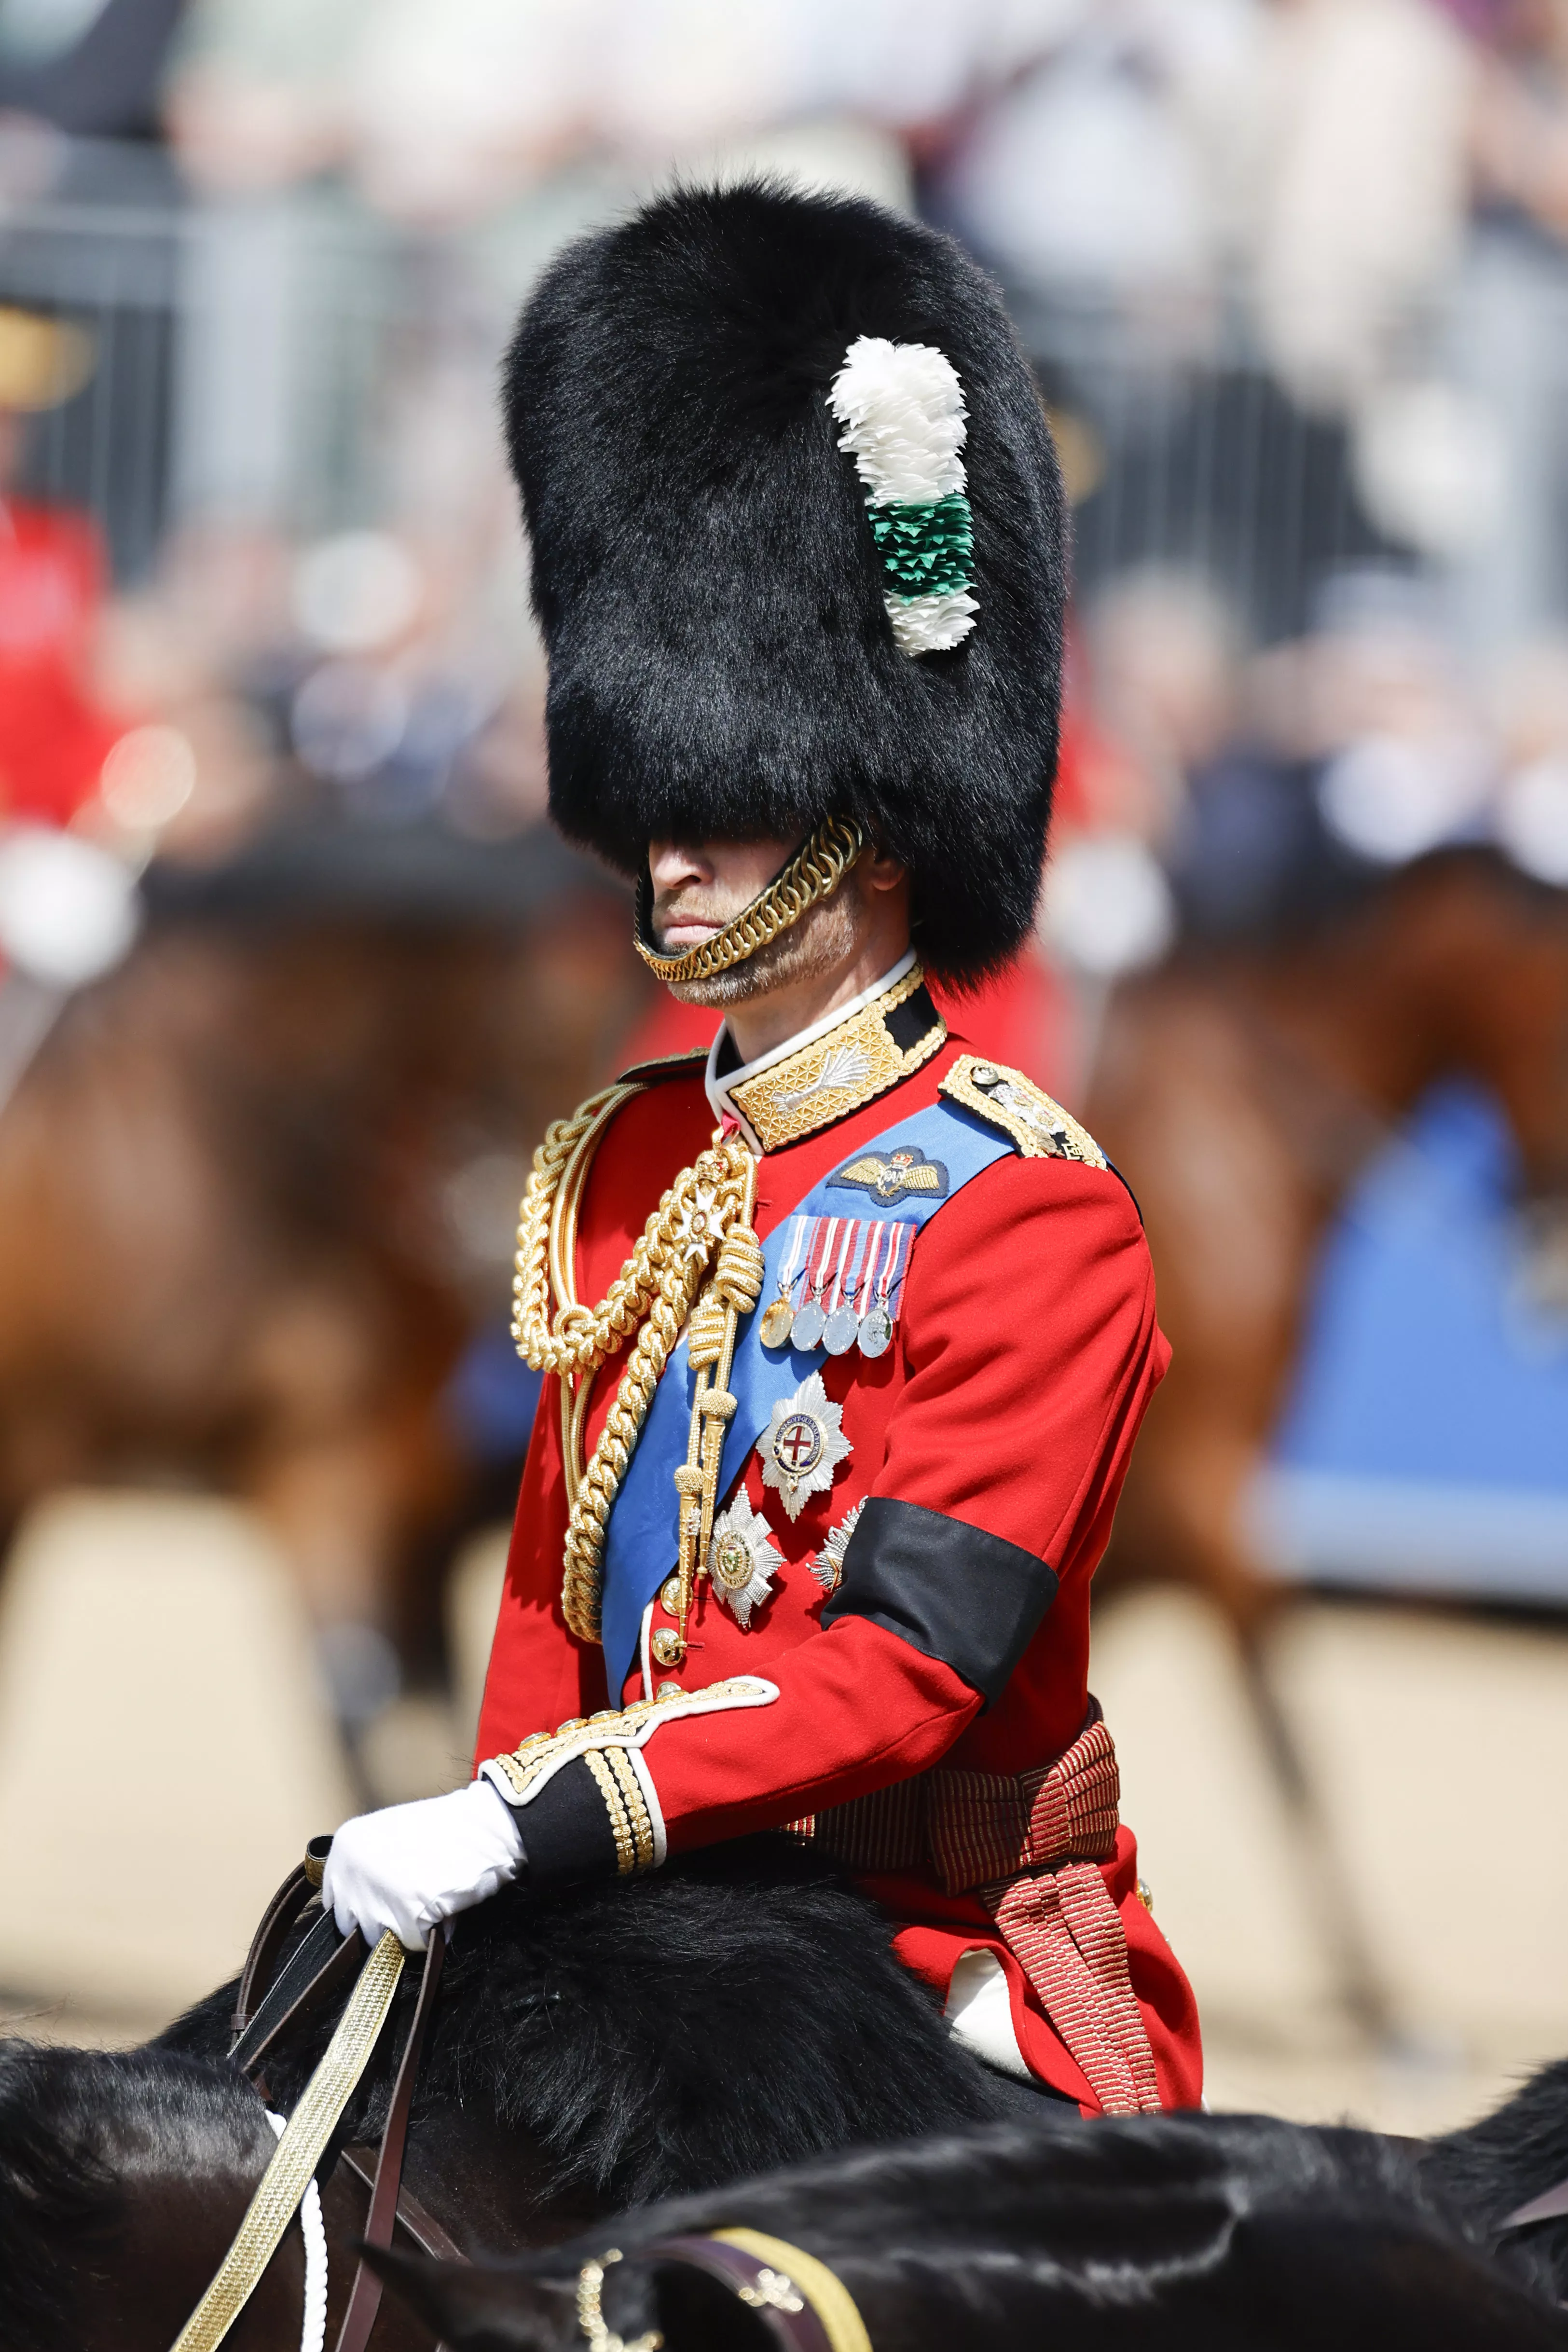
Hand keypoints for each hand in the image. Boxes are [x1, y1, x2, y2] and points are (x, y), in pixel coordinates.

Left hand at [321, 1779, 524, 1950]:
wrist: (485, 1825)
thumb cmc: (445, 1829)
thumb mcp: (390, 1835)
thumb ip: (367, 1868)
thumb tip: (361, 1906)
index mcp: (344, 1848)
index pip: (336, 1901)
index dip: (364, 1907)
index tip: (387, 1903)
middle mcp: (350, 1873)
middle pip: (352, 1927)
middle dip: (382, 1922)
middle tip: (414, 1903)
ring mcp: (375, 1896)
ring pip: (379, 1941)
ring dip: (405, 1930)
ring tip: (431, 1902)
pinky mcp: (405, 1916)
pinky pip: (411, 1945)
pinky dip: (430, 1934)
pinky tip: (444, 1908)